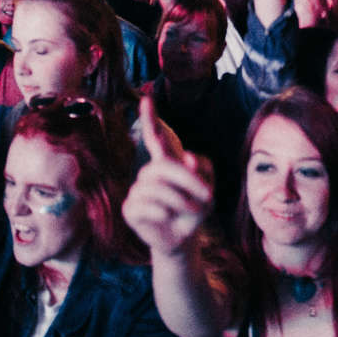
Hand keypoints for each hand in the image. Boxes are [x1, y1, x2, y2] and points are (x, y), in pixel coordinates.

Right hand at [123, 96, 213, 253]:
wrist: (183, 238)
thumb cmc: (194, 210)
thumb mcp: (207, 190)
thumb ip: (202, 171)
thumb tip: (187, 157)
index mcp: (166, 164)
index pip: (156, 139)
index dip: (150, 119)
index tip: (146, 98)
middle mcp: (148, 174)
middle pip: (163, 166)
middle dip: (188, 180)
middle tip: (208, 197)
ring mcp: (136, 191)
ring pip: (156, 188)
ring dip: (180, 201)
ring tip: (188, 211)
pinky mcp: (129, 209)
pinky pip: (146, 206)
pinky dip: (163, 213)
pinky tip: (167, 218)